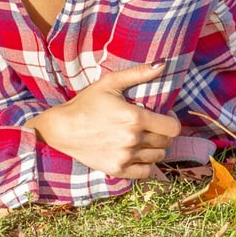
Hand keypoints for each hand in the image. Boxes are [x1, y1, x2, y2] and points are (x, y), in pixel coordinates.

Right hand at [27, 61, 180, 179]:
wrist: (62, 128)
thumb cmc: (85, 103)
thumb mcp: (109, 83)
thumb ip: (138, 73)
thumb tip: (163, 64)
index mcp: (134, 117)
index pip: (172, 127)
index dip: (172, 121)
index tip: (165, 116)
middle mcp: (132, 139)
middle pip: (165, 142)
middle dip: (162, 133)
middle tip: (152, 126)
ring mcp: (125, 157)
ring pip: (157, 157)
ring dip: (154, 148)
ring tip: (143, 138)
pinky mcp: (117, 169)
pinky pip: (145, 172)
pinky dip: (145, 164)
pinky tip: (137, 153)